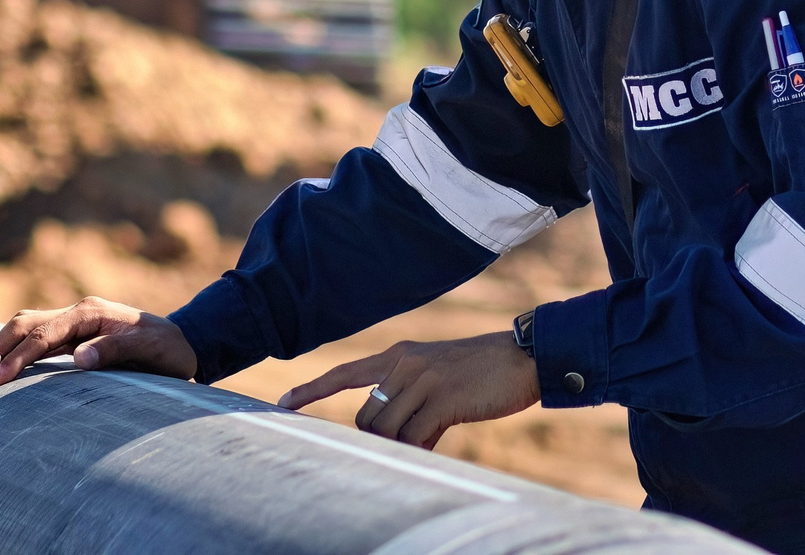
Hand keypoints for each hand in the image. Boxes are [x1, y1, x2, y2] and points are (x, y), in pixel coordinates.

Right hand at [0, 296, 196, 389]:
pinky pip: (36, 341)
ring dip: (1, 350)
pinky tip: (2, 374)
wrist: (184, 343)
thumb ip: (117, 350)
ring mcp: (74, 324)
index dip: (17, 357)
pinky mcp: (73, 337)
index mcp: (90, 312)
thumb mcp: (151, 350)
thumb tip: (80, 357)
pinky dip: (14, 354)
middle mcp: (77, 313)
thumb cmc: (169, 349)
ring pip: (25, 328)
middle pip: (24, 323)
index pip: (43, 334)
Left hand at [276, 332, 538, 449]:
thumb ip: (410, 400)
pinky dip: (421, 448)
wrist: (521, 358)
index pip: (345, 373)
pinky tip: (438, 442)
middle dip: (380, 438)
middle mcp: (403, 363)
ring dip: (404, 445)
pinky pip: (414, 437)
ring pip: (387, 430)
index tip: (282, 403)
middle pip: (366, 417)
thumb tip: (396, 442)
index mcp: (398, 355)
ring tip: (435, 434)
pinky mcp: (443, 399)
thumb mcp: (437, 379)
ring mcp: (422, 379)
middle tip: (415, 438)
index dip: (312, 389)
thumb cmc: (480, 374)